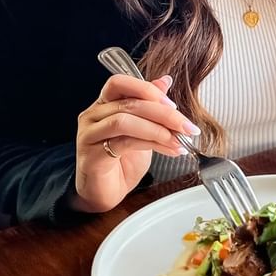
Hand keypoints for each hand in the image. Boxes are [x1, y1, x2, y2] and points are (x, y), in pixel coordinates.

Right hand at [70, 74, 200, 212]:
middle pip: (129, 103)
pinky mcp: (92, 155)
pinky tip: (170, 150)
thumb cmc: (120, 163)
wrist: (104, 194)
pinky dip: (152, 144)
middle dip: (163, 113)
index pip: (120, 82)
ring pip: (125, 121)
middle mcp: (93, 116)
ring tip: (178, 140)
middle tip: (186, 126)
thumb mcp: (142, 130)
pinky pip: (124, 142)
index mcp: (104, 104)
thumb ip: (150, 106)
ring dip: (158, 129)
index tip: (173, 105)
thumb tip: (165, 81)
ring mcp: (89, 134)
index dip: (147, 89)